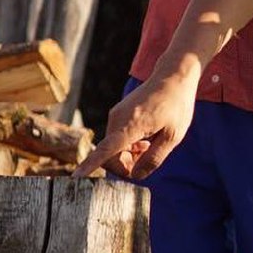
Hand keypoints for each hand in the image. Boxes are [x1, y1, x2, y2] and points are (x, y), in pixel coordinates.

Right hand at [72, 67, 198, 180]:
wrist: (173, 76)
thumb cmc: (176, 105)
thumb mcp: (173, 137)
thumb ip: (154, 158)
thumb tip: (136, 175)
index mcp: (132, 124)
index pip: (106, 150)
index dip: (91, 165)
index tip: (76, 176)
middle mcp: (117, 119)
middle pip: (110, 157)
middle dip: (126, 165)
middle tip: (148, 157)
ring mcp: (115, 116)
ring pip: (113, 149)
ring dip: (129, 154)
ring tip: (150, 144)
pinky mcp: (117, 115)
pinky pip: (116, 139)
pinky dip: (128, 145)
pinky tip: (145, 138)